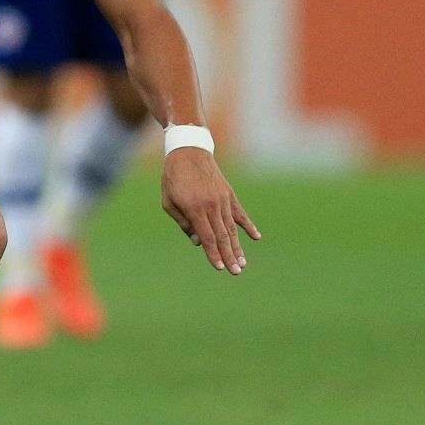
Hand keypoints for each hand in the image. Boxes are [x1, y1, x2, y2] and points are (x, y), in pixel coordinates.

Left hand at [160, 148, 260, 274]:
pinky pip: (240, 213)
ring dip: (238, 246)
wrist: (189, 152)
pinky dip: (248, 226)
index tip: (219, 267)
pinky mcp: (228, 194)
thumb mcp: (169, 202)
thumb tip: (199, 242)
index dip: (213, 253)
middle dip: (229, 256)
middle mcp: (211, 205)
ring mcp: (222, 199)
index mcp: (194, 208)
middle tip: (236, 272)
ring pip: (232, 227)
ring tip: (243, 263)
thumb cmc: (173, 178)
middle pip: (222, 235)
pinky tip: (255, 237)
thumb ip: (183, 223)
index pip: (207, 236)